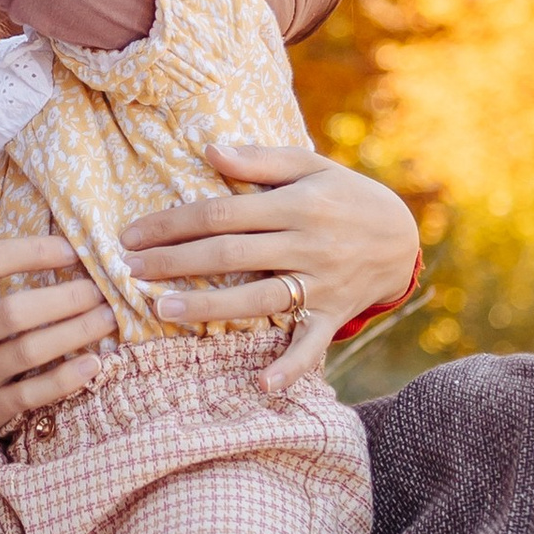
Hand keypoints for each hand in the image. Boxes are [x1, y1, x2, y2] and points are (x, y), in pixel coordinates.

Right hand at [0, 223, 113, 470]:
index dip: (32, 252)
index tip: (69, 249)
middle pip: (15, 311)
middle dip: (65, 297)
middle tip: (101, 288)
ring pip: (29, 352)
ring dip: (75, 333)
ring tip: (108, 318)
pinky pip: (30, 394)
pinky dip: (65, 380)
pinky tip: (94, 365)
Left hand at [120, 145, 419, 396]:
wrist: (404, 238)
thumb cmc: (345, 196)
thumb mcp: (311, 165)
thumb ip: (261, 159)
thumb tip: (208, 149)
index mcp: (297, 204)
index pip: (223, 213)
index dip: (174, 224)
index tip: (132, 235)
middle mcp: (308, 245)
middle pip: (231, 256)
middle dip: (176, 263)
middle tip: (130, 271)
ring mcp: (321, 283)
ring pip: (258, 299)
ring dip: (209, 307)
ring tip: (161, 310)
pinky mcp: (333, 314)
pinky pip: (311, 344)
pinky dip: (290, 367)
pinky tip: (260, 384)